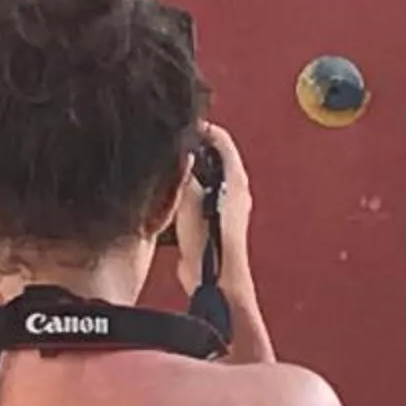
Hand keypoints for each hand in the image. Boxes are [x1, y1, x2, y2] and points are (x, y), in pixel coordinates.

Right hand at [172, 123, 252, 298]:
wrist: (214, 279)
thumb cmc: (211, 243)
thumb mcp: (189, 197)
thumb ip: (184, 172)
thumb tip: (179, 154)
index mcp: (236, 178)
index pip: (222, 138)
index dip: (202, 128)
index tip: (184, 125)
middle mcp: (236, 190)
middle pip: (215, 157)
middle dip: (194, 149)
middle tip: (174, 144)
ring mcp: (228, 206)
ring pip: (206, 178)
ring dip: (189, 174)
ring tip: (169, 169)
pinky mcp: (216, 222)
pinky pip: (200, 199)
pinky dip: (187, 194)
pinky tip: (171, 200)